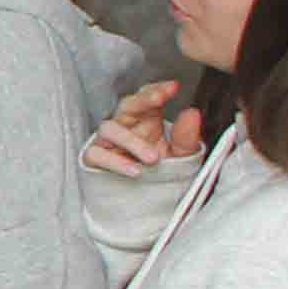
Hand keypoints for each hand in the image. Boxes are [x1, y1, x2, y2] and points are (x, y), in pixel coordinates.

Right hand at [89, 77, 209, 176]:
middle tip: (159, 99)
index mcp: (146, 120)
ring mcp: (108, 142)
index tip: (173, 87)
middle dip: (142, 99)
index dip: (157, 89)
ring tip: (153, 158)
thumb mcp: (181, 155)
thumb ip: (187, 136)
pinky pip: (96, 154)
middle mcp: (125, 126)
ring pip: (109, 128)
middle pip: (127, 104)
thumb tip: (192, 113)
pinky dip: (115, 162)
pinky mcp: (94, 159)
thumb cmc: (161, 172)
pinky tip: (134, 170)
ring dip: (131, 141)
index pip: (147, 96)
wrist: (145, 201)